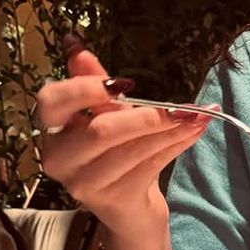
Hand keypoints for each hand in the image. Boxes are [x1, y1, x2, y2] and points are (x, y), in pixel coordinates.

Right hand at [35, 37, 210, 236]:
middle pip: (100, 131)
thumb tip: (76, 44)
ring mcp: (84, 184)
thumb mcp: (103, 113)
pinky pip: (149, 166)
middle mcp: (60, 159)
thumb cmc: (114, 152)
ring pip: (131, 150)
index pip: (52, 102)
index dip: (84, 89)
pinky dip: (175, 146)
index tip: (124, 83)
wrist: (129, 206)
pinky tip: (193, 133)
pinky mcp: (113, 200)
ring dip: (169, 131)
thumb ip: (92, 82)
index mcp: (52, 129)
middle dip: (145, 117)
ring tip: (197, 117)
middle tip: (180, 107)